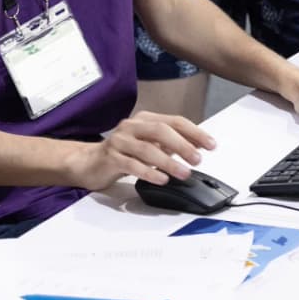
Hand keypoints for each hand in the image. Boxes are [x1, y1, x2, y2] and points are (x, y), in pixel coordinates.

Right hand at [64, 111, 215, 188]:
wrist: (88, 162)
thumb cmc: (122, 154)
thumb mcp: (148, 145)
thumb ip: (169, 144)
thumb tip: (196, 148)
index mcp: (144, 120)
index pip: (174, 121)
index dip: (194, 132)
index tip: (210, 145)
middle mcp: (132, 126)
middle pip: (160, 130)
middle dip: (182, 145)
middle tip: (197, 160)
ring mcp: (120, 141)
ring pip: (147, 148)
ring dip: (168, 162)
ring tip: (183, 173)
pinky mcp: (110, 158)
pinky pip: (132, 164)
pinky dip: (149, 172)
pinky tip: (161, 179)